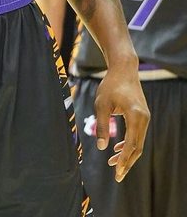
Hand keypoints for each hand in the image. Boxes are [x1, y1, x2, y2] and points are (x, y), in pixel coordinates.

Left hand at [93, 65, 149, 181]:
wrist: (123, 70)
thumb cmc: (110, 85)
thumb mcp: (101, 104)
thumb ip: (102, 125)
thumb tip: (102, 147)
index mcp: (136, 116)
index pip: (132, 145)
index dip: (124, 160)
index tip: (117, 172)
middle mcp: (144, 118)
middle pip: (138, 147)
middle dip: (127, 162)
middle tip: (117, 176)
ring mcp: (145, 117)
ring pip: (138, 142)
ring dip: (127, 154)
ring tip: (113, 164)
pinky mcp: (142, 116)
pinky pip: (137, 135)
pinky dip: (129, 144)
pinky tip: (118, 149)